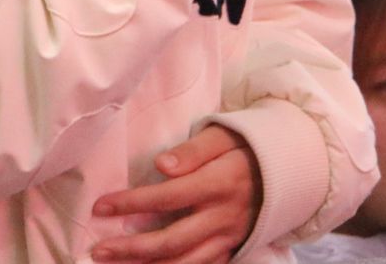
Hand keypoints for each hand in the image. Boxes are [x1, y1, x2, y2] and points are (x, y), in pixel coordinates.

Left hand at [89, 125, 261, 263]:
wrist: (287, 169)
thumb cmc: (245, 147)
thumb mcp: (224, 135)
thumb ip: (193, 150)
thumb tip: (162, 166)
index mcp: (219, 184)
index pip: (168, 198)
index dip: (132, 204)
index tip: (101, 207)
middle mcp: (223, 217)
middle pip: (171, 240)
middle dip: (131, 249)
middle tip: (98, 250)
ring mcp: (227, 237)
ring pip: (184, 263)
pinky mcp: (230, 249)